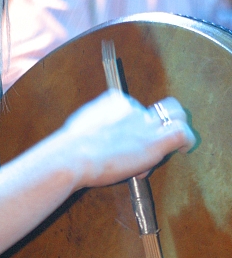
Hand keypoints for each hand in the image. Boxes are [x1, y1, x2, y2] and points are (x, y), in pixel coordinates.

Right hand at [58, 90, 194, 188]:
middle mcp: (132, 108)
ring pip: (174, 115)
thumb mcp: (79, 126)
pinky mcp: (154, 141)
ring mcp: (144, 123)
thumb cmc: (70, 148)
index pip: (134, 107)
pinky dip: (187, 139)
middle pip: (157, 108)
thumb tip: (93, 137)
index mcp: (113, 101)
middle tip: (155, 138)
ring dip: (175, 128)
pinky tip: (184, 148)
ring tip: (173, 145)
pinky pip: (182, 132)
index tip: (125, 140)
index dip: (135, 124)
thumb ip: (92, 126)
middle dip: (160, 121)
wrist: (73, 156)